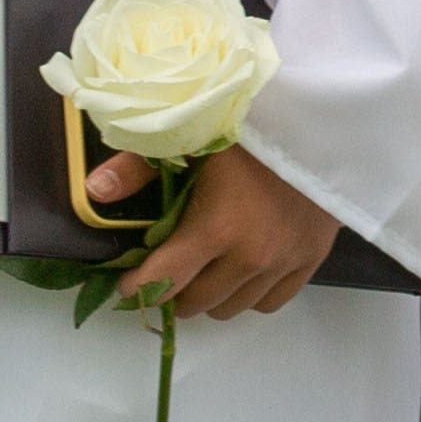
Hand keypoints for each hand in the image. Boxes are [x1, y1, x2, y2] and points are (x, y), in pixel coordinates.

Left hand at [94, 144, 340, 320]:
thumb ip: (140, 167)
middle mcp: (250, 257)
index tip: (126, 284)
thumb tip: (93, 193)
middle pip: (195, 303)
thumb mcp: (194, 134)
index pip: (162, 282)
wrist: (326, 113)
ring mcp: (284, 261)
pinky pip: (271, 302)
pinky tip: (244, 269)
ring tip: (205, 268)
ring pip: (232, 308)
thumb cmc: (256, 121)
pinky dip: (251, 294)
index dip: (136, 288)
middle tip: (166, 271)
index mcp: (215, 228)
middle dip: (171, 292)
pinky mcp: (312, 258)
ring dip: (211, 295)